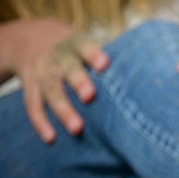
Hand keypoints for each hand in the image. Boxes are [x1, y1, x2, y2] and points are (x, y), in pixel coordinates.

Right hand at [11, 19, 109, 142]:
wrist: (30, 38)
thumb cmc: (76, 49)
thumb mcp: (87, 43)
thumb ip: (111, 55)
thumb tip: (148, 73)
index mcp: (76, 43)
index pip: (84, 45)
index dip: (93, 54)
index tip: (105, 64)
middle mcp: (57, 57)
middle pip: (68, 69)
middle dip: (78, 82)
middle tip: (90, 96)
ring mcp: (42, 72)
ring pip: (50, 90)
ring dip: (63, 109)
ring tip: (77, 128)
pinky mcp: (30, 87)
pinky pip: (33, 105)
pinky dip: (41, 123)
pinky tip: (51, 139)